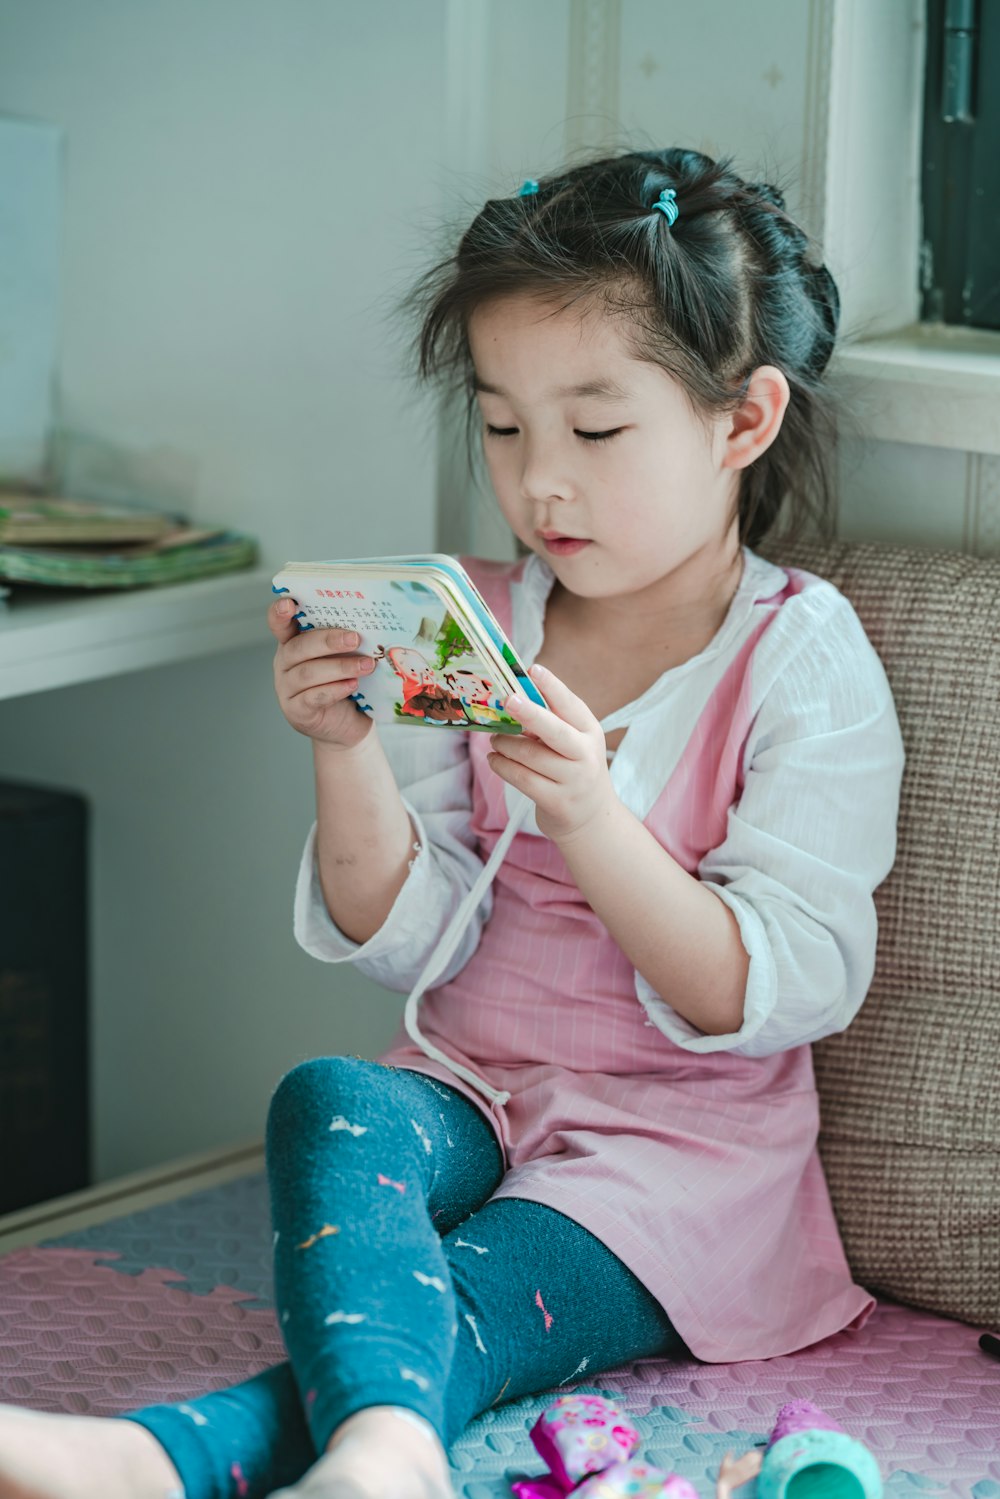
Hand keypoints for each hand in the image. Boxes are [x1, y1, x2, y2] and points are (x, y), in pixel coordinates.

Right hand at [269, 597, 375, 750]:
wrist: (346, 724)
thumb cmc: (345, 683)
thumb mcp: (344, 658)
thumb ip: (346, 641)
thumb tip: (369, 625)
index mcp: (293, 643)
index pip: (279, 624)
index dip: (280, 613)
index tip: (289, 602)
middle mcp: (284, 664)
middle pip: (298, 647)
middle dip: (328, 641)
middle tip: (355, 638)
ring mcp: (287, 689)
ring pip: (308, 673)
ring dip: (340, 667)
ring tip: (366, 666)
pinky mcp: (296, 711)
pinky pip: (313, 697)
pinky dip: (335, 689)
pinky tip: (352, 685)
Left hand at [486, 663, 616, 842]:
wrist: (592, 818)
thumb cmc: (574, 770)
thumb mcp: (574, 744)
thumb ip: (551, 724)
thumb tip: (513, 703)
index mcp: (590, 732)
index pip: (571, 705)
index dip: (552, 686)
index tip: (533, 669)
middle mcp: (586, 755)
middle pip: (555, 730)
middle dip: (530, 713)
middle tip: (507, 700)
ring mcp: (573, 780)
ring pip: (530, 755)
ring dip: (505, 744)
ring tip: (495, 740)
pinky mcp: (557, 802)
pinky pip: (522, 778)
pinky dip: (502, 766)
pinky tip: (494, 760)